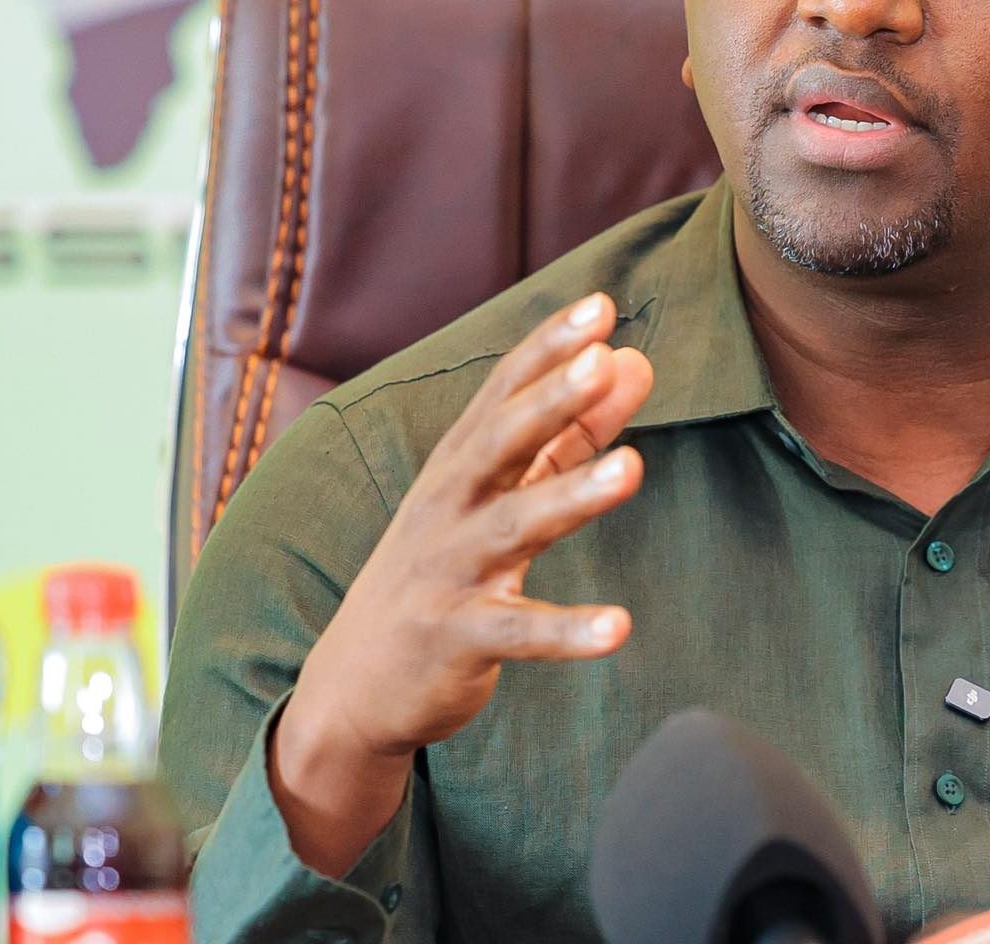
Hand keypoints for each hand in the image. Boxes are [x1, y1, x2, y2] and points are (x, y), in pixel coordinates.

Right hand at [271, 291, 651, 874]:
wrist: (354, 685)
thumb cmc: (444, 567)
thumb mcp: (502, 492)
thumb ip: (574, 431)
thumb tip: (635, 361)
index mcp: (460, 464)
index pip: (505, 391)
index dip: (549, 348)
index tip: (601, 304)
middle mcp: (448, 505)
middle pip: (499, 443)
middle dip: (549, 400)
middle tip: (602, 358)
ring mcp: (448, 571)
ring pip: (512, 526)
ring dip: (572, 497)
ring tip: (633, 468)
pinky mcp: (457, 639)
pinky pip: (517, 632)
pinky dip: (566, 630)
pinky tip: (618, 628)